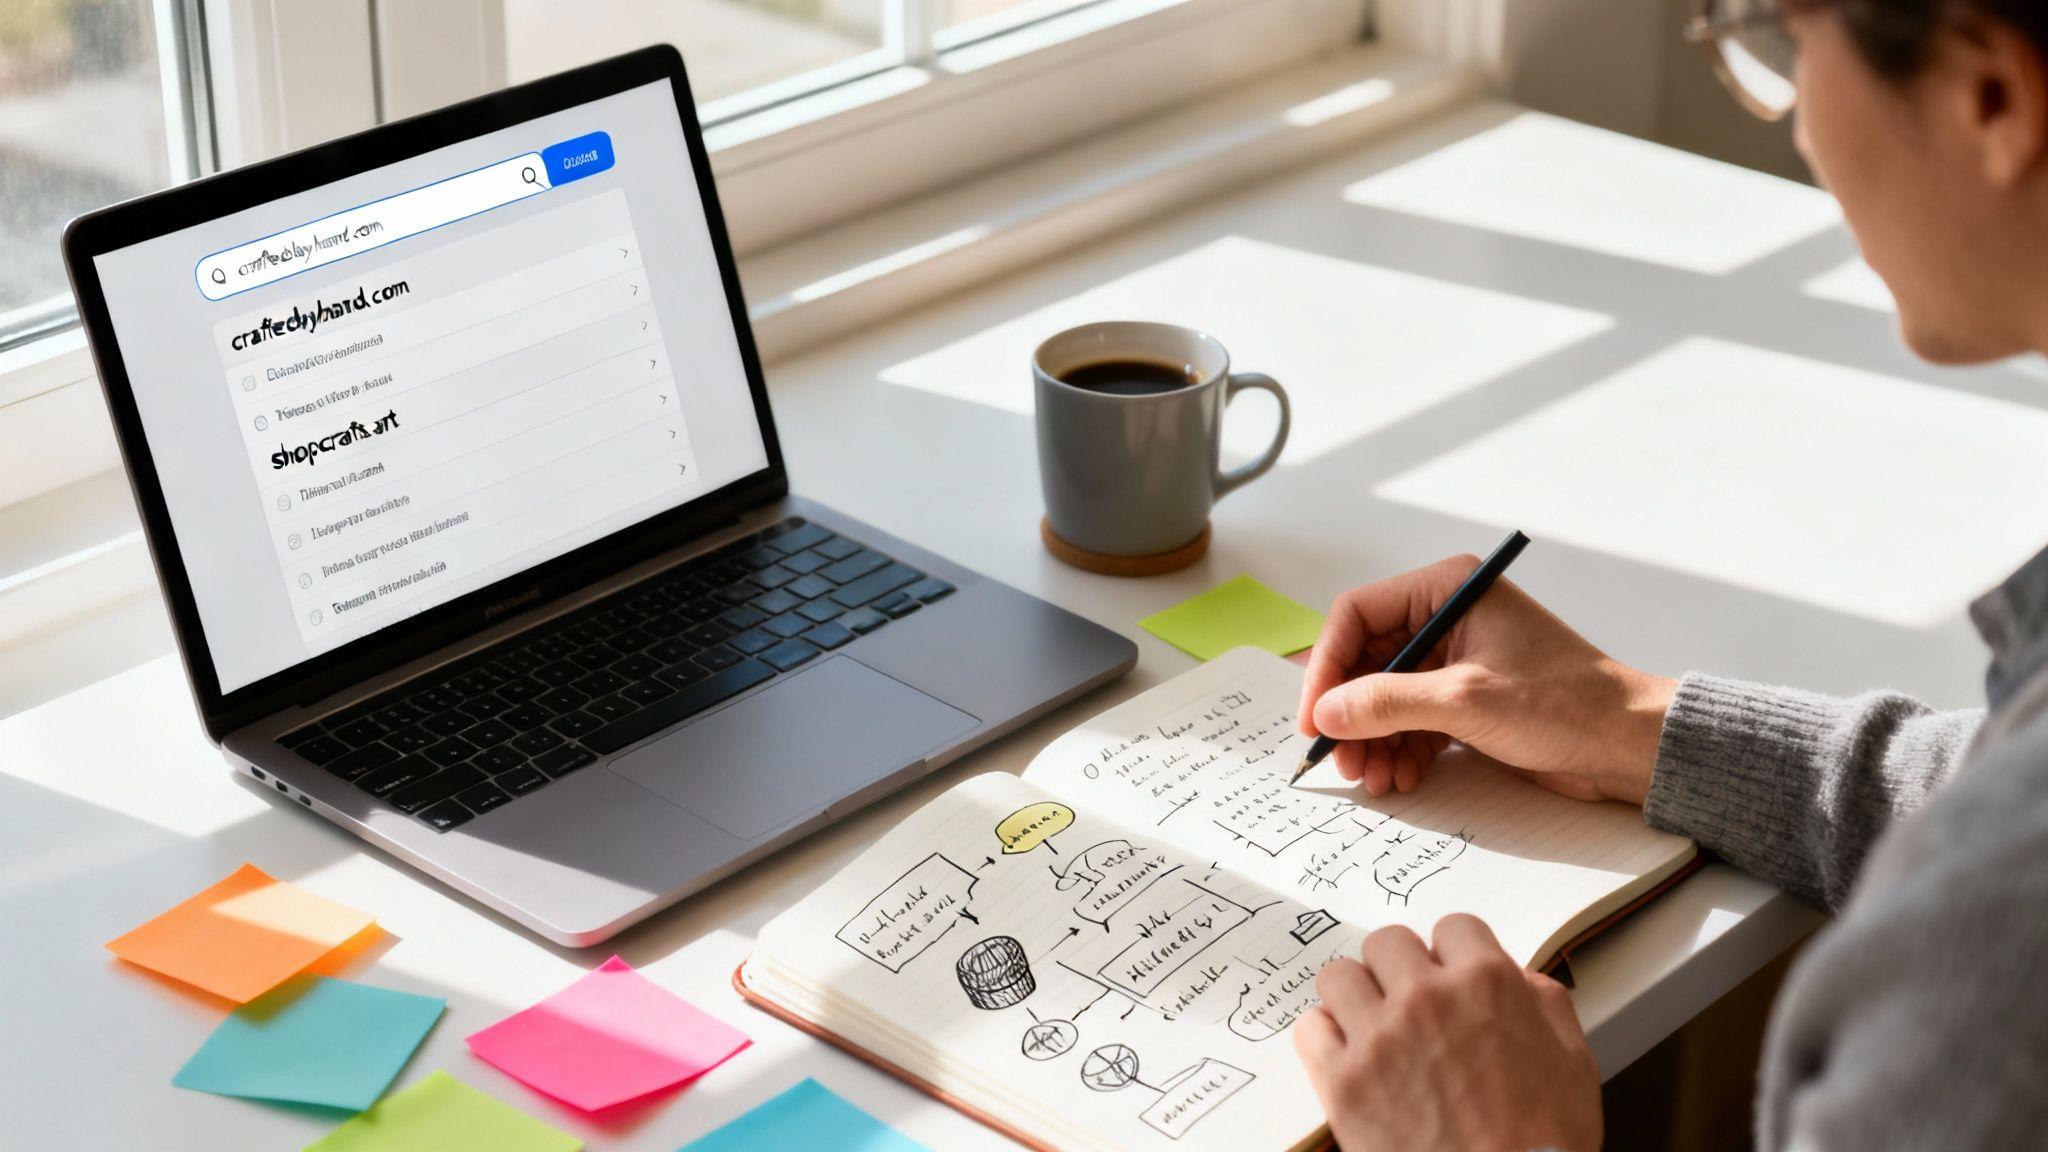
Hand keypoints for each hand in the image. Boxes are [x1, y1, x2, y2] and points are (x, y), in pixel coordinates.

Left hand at [1294, 916, 1601, 1151]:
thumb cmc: (1546, 1142)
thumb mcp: (1574, 1064)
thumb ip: (1548, 1006)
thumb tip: (1522, 979)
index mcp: (1487, 984)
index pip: (1453, 927)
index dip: (1455, 954)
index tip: (1452, 977)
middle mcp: (1426, 999)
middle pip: (1387, 942)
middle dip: (1401, 968)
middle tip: (1412, 1003)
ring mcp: (1379, 1039)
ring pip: (1340, 976)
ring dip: (1357, 996)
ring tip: (1374, 1027)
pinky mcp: (1343, 1082)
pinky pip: (1310, 1029)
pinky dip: (1326, 1037)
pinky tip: (1349, 1056)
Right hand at [1298, 553, 1674, 803]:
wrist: (1628, 745)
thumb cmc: (1565, 704)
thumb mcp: (1464, 701)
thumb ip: (1387, 702)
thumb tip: (1326, 713)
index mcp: (1447, 590)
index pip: (1358, 615)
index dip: (1328, 666)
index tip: (1316, 717)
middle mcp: (1447, 616)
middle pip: (1367, 661)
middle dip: (1351, 714)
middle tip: (1344, 760)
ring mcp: (1456, 659)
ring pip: (1385, 695)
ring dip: (1373, 739)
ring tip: (1377, 779)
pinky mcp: (1465, 697)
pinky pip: (1411, 719)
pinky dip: (1400, 748)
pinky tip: (1402, 777)